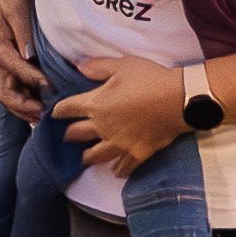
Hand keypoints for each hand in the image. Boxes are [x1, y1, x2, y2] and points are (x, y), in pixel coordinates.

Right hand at [0, 0, 46, 122]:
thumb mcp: (16, 4)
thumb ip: (22, 30)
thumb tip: (28, 55)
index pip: (14, 70)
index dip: (33, 80)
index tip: (52, 87)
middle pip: (4, 91)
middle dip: (23, 107)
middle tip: (44, 114)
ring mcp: (3, 62)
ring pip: (9, 93)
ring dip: (24, 108)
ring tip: (43, 117)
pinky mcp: (11, 62)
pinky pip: (16, 87)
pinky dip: (27, 99)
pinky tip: (42, 105)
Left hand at [57, 56, 189, 177]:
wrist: (180, 99)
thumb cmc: (150, 79)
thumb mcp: (121, 65)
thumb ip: (97, 67)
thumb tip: (78, 67)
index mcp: (95, 104)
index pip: (67, 109)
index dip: (58, 110)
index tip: (54, 114)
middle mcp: (102, 126)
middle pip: (76, 134)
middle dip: (69, 134)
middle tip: (67, 136)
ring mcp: (120, 143)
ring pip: (96, 155)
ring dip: (87, 156)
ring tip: (84, 157)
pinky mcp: (138, 153)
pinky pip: (125, 166)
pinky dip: (118, 170)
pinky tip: (116, 171)